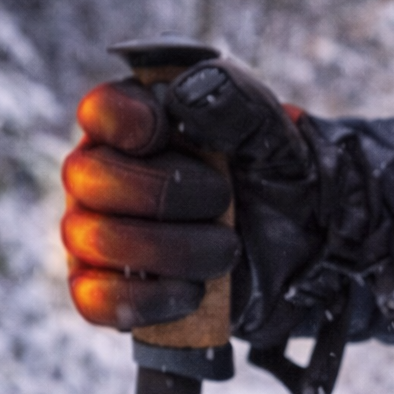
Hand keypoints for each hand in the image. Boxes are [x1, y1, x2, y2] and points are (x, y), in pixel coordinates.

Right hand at [62, 55, 323, 342]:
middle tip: (222, 200)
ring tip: (225, 250)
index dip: (127, 121)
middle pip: (89, 176)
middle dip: (163, 194)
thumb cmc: (275, 181)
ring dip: (170, 249)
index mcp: (135, 124)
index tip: (165, 133)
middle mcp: (102, 174)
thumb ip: (237, 103)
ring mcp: (94, 234)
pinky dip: (144, 299)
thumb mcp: (274, 135)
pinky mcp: (104, 290)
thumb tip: (185, 93)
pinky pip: (92, 299)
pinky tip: (191, 292)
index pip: (100, 110)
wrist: (304, 250)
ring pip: (93, 239)